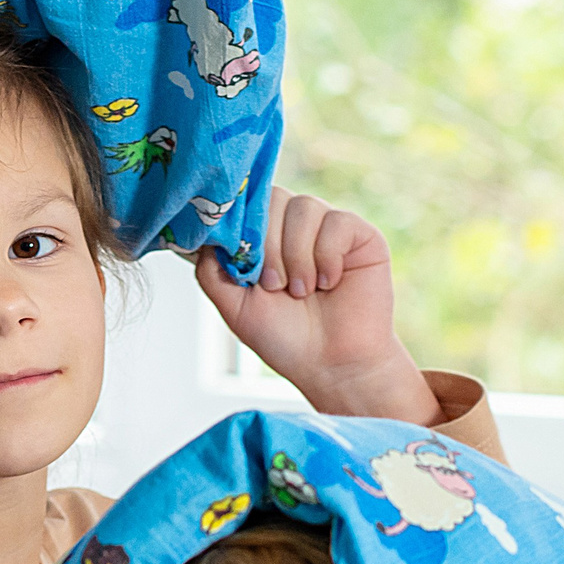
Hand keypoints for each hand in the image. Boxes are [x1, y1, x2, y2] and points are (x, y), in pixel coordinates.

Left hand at [195, 189, 439, 425]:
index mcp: (265, 238)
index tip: (242, 258)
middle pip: (273, 199)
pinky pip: (337, 222)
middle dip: (267, 246)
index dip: (241, 223)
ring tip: (301, 291)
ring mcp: (327, 227)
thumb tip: (204, 234)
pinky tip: (329, 282)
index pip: (248, 202)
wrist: (331, 364)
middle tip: (274, 286)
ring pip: (303, 208)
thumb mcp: (233, 306)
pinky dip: (326, 256)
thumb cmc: (284, 337)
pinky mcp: (359, 234)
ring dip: (296, 255)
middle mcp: (295, 226)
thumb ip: (212, 270)